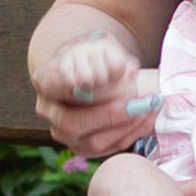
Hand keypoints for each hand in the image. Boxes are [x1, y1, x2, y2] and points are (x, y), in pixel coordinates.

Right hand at [33, 33, 158, 158]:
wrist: (101, 73)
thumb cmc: (98, 56)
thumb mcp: (103, 47)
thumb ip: (112, 56)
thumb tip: (127, 70)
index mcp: (44, 80)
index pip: (51, 84)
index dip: (70, 84)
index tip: (92, 79)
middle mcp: (48, 110)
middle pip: (71, 122)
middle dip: (109, 115)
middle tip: (138, 102)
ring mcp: (62, 133)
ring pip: (92, 141)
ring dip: (126, 126)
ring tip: (150, 107)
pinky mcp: (82, 147)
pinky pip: (108, 148)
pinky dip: (131, 134)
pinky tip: (147, 117)